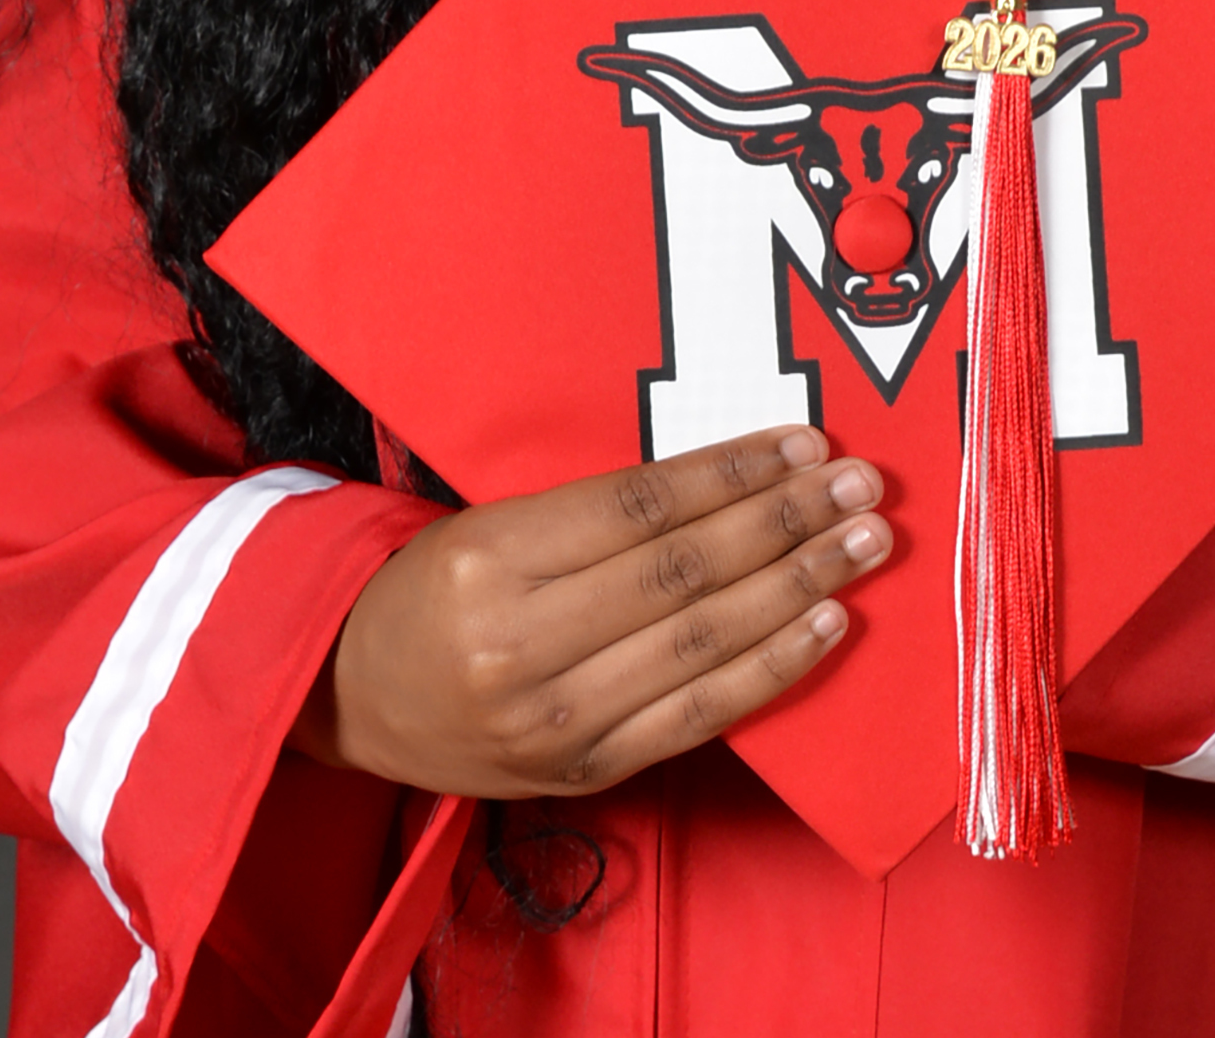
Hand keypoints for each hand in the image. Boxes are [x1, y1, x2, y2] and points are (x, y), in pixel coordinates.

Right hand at [293, 427, 888, 797]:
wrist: (352, 701)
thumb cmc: (433, 589)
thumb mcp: (492, 522)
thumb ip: (599, 512)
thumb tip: (733, 479)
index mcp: (492, 558)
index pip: (641, 508)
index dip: (734, 474)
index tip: (805, 444)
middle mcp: (522, 644)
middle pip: (684, 573)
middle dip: (787, 524)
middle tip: (860, 486)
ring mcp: (556, 721)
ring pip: (703, 644)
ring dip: (799, 589)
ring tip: (863, 545)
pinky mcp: (586, 771)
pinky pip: (699, 717)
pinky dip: (771, 669)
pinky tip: (824, 625)